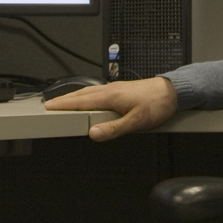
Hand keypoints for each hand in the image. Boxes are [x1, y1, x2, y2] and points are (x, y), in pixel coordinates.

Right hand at [43, 77, 177, 140]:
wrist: (174, 91)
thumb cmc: (158, 104)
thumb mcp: (136, 122)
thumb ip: (113, 129)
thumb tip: (93, 133)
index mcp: (110, 96)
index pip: (80, 101)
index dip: (63, 104)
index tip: (48, 107)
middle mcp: (111, 90)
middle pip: (81, 94)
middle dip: (64, 100)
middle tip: (50, 105)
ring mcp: (116, 89)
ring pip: (89, 93)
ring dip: (75, 98)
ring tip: (65, 104)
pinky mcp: (122, 90)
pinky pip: (98, 93)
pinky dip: (87, 97)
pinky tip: (89, 101)